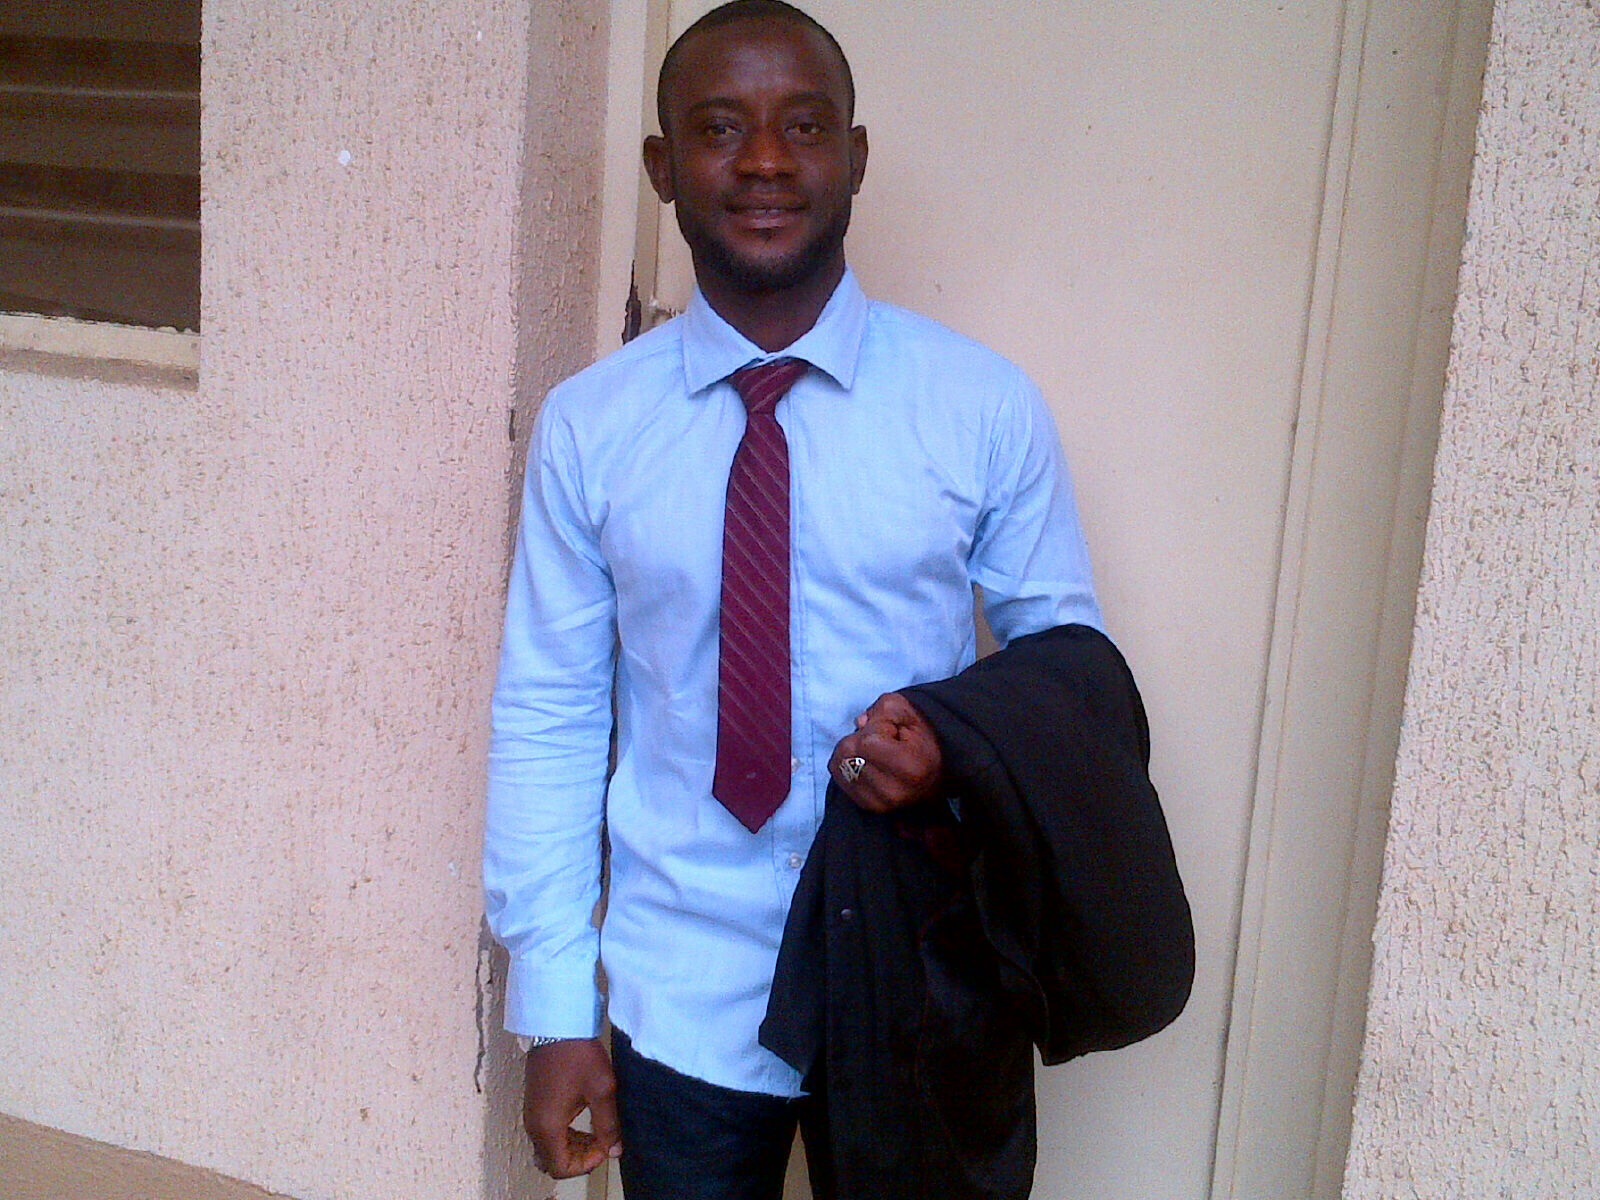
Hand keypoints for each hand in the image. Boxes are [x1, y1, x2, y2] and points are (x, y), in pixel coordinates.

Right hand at [523, 1037, 621, 1178]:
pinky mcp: (535, 1102)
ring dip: (573, 1146)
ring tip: (597, 1131)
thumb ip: (608, 1124)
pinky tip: (584, 1119)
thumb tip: (614, 1150)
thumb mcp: (602, 1089)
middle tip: (603, 1141)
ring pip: (549, 1147)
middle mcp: (534, 1124)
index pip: (560, 1168)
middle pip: (553, 1161)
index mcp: (547, 1126)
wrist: (557, 1025)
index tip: (604, 1147)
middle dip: (580, 1158)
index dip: (585, 1165)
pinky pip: (547, 1132)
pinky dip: (565, 1134)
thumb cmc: (578, 1054)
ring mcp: (532, 1113)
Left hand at [829, 692, 944, 812]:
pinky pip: (838, 776)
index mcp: (909, 768)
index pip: (867, 742)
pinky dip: (847, 764)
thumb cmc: (922, 739)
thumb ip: (883, 710)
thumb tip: (860, 723)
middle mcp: (892, 791)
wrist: (935, 772)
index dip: (874, 727)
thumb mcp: (909, 712)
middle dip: (860, 738)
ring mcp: (878, 802)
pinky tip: (867, 763)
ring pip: (839, 763)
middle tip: (883, 741)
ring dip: (852, 751)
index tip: (891, 731)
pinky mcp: (867, 805)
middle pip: (848, 752)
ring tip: (876, 753)